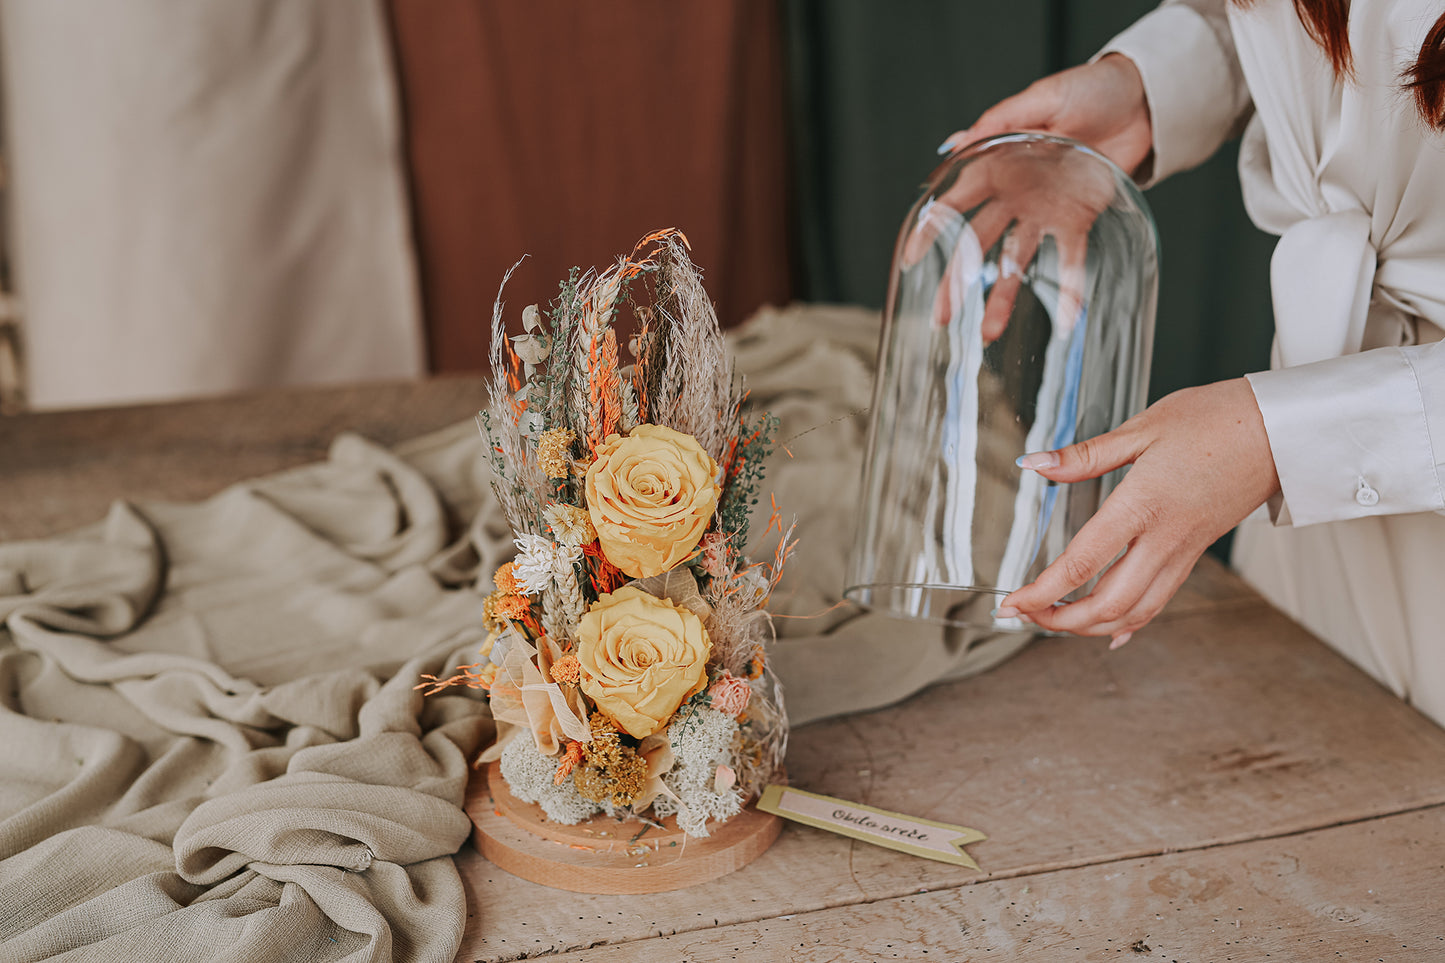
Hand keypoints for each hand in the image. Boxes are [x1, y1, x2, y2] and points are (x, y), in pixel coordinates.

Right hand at [911, 55, 1151, 335]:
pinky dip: (1069, 289)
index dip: (931, 230)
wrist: (1137, 100)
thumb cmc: (1087, 91)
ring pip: (1015, 259)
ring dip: (1002, 296)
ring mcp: (1045, 210)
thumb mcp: (1041, 99)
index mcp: (998, 165)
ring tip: (990, 334)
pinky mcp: (1078, 218)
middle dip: (958, 280)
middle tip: (942, 316)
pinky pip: (1070, 258)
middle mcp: (1015, 194)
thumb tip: (955, 143)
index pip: (955, 202)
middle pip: (977, 243)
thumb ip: (999, 122)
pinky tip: (1066, 319)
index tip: (911, 260)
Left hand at [995, 379, 1280, 645]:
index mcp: (1143, 504)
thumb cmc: (1216, 419)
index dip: (1042, 592)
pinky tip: (1111, 630)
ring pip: (1134, 611)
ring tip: (1054, 620)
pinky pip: (1159, 600)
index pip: (1083, 563)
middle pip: (1107, 603)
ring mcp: (1184, 551)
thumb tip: (1035, 463)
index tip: (1011, 603)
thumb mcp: (1143, 427)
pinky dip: (1130, 621)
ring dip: (1090, 625)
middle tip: (1023, 613)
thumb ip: (1085, 455)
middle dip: (1059, 619)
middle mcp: (1164, 538)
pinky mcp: (1196, 553)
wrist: (1281, 431)